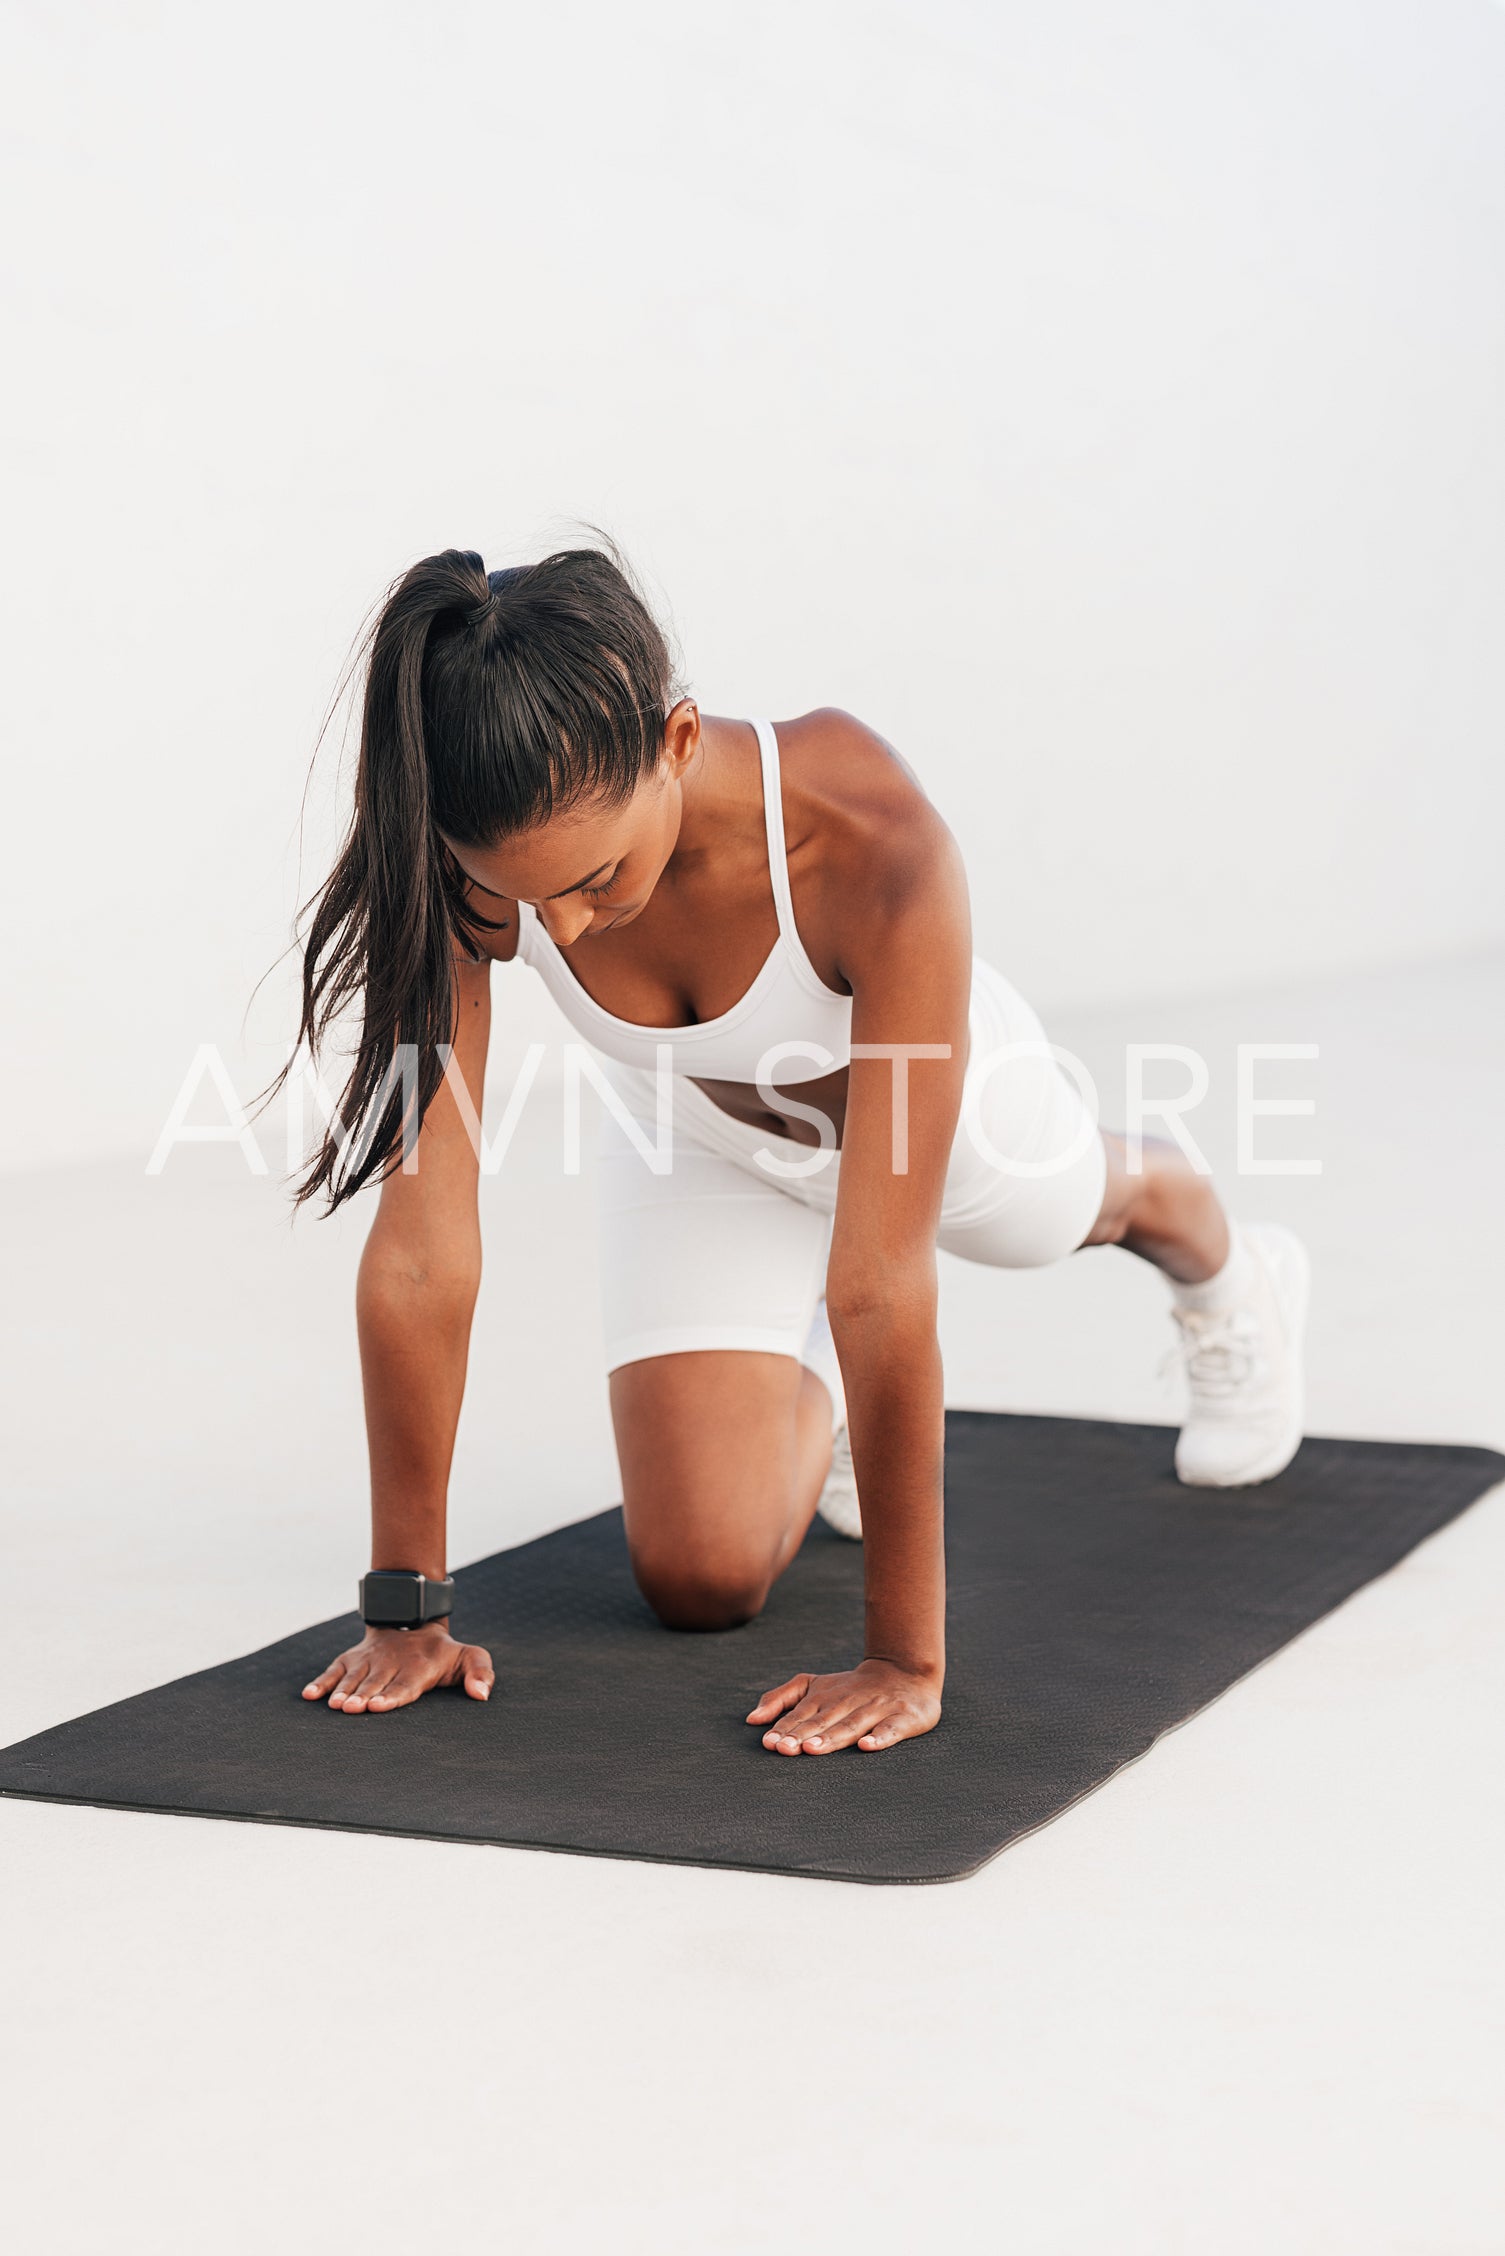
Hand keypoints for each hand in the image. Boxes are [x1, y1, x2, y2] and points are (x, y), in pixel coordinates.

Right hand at [301, 1624, 493, 1714]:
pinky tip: (309, 1695)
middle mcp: (391, 1664)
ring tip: (335, 1705)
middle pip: (375, 1683)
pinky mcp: (352, 1658)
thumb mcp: (469, 1656)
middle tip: (351, 1709)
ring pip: (354, 1677)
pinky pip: (334, 1669)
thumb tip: (482, 1695)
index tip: (377, 1706)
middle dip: (363, 1696)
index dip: (390, 1696)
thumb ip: (480, 1673)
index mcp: (419, 1669)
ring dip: (343, 1690)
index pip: (404, 1686)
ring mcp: (369, 1660)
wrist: (413, 1622)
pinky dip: (322, 1681)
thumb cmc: (443, 1654)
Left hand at [746, 1657, 941, 1755]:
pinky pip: (891, 1729)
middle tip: (784, 1749)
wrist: (905, 1671)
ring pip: (851, 1725)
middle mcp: (848, 1702)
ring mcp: (876, 1709)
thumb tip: (751, 1719)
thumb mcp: (813, 1685)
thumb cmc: (851, 1687)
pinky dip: (880, 1737)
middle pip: (823, 1721)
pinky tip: (867, 1746)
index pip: (801, 1715)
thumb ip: (781, 1698)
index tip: (770, 1743)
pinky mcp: (902, 1717)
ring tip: (812, 1748)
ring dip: (832, 1737)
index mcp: (825, 1697)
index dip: (786, 1729)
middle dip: (803, 1735)